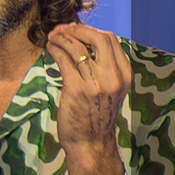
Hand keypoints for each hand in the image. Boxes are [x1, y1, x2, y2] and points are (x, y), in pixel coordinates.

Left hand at [49, 25, 132, 159]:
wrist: (90, 144)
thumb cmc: (95, 116)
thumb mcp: (109, 90)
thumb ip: (104, 69)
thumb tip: (84, 41)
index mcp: (124, 75)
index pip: (111, 40)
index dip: (91, 30)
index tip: (76, 30)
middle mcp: (113, 77)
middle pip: (98, 37)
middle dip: (78, 30)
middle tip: (63, 30)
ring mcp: (96, 84)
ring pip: (78, 46)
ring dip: (62, 38)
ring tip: (52, 38)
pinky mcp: (77, 90)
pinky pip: (64, 59)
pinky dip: (55, 49)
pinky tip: (50, 48)